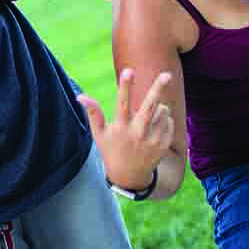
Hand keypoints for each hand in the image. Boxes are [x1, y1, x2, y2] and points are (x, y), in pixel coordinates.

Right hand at [77, 69, 175, 190]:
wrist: (130, 177)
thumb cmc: (111, 150)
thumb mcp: (98, 134)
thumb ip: (93, 113)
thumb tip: (80, 96)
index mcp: (120, 128)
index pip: (122, 103)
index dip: (125, 86)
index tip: (129, 71)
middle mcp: (137, 133)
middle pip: (150, 106)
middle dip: (158, 89)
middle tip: (166, 74)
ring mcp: (152, 140)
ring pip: (161, 111)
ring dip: (157, 108)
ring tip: (146, 120)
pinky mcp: (163, 145)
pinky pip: (168, 121)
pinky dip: (164, 119)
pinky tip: (154, 128)